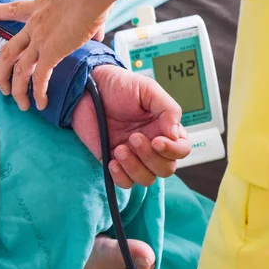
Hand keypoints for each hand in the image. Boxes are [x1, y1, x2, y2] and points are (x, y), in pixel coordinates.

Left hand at [0, 0, 112, 110]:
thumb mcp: (81, 2)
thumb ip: (86, 21)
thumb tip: (95, 33)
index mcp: (39, 7)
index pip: (14, 10)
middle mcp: (34, 25)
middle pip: (7, 50)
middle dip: (1, 70)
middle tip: (0, 84)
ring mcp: (39, 40)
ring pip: (18, 69)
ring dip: (17, 89)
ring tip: (20, 104)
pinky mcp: (50, 52)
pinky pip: (39, 78)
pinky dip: (38, 93)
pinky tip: (40, 104)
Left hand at [71, 65, 190, 187]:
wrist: (87, 88)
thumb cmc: (118, 86)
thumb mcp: (148, 89)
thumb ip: (168, 109)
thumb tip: (175, 133)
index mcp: (164, 128)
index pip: (182, 150)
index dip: (173, 150)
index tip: (157, 140)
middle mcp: (151, 145)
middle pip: (166, 169)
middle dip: (150, 157)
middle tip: (134, 137)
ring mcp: (133, 155)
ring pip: (147, 179)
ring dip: (134, 167)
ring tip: (119, 148)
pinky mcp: (113, 161)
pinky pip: (125, 183)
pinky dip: (121, 176)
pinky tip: (112, 160)